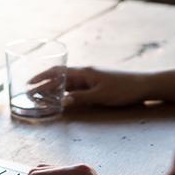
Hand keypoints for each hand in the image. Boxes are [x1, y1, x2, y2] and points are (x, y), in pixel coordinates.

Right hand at [32, 66, 151, 107]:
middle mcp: (85, 73)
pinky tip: (62, 98)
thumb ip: (81, 98)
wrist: (145, 85)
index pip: (58, 72)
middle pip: (60, 77)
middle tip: (30, 93)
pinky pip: (76, 87)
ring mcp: (91, 78)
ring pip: (67, 83)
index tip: (29, 83)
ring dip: (54, 88)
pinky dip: (66, 92)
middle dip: (44, 84)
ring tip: (41, 97)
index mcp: (84, 72)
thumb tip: (62, 101)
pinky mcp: (97, 84)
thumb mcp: (101, 96)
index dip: (42, 77)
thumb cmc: (124, 89)